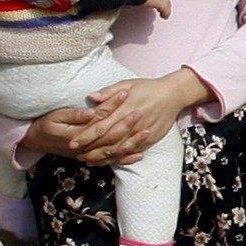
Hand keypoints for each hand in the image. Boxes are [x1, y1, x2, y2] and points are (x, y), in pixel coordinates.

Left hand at [54, 70, 204, 168]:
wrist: (172, 95)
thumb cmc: (148, 88)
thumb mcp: (127, 83)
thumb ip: (109, 92)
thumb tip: (91, 98)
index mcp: (124, 109)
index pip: (100, 124)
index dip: (86, 134)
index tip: (73, 141)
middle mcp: (131, 123)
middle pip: (107, 140)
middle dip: (90, 148)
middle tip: (76, 153)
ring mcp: (140, 134)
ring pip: (118, 149)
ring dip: (102, 156)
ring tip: (88, 160)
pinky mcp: (148, 140)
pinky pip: (131, 152)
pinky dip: (118, 159)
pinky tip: (107, 161)